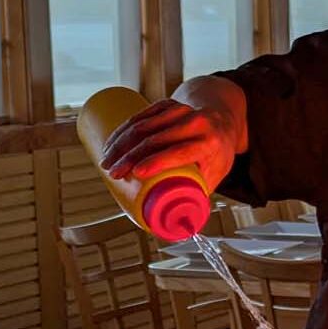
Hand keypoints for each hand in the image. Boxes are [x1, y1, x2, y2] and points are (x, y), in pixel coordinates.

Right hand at [99, 97, 238, 190]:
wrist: (221, 122)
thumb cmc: (216, 153)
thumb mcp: (216, 174)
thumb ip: (198, 196)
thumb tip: (181, 224)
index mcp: (209, 142)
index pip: (180, 151)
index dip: (157, 161)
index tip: (137, 173)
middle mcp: (195, 123)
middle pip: (156, 139)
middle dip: (129, 156)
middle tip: (113, 173)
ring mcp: (180, 110)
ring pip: (143, 125)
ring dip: (120, 143)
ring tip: (106, 161)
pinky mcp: (167, 104)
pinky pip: (141, 114)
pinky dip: (122, 129)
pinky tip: (111, 142)